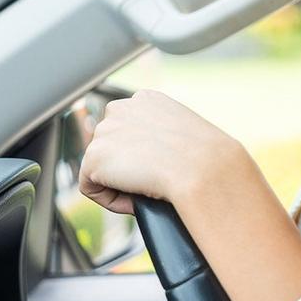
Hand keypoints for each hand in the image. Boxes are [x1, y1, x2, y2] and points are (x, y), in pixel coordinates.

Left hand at [78, 89, 247, 214]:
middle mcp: (121, 108)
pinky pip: (92, 188)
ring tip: (148, 189)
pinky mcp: (94, 157)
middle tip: (153, 183)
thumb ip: (164, 139)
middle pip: (111, 148)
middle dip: (127, 167)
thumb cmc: (208, 159)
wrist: (203, 168)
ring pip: (101, 169)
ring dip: (121, 184)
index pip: (128, 130)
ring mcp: (105, 131)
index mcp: (146, 100)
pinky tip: (136, 198)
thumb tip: (152, 160)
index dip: (141, 154)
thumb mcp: (189, 138)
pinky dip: (112, 200)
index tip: (159, 169)